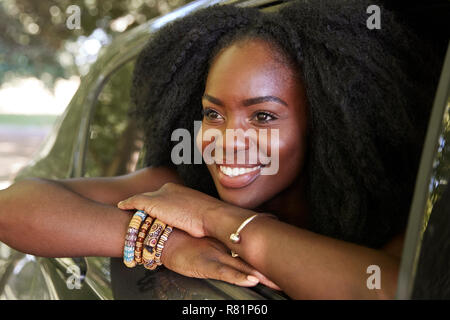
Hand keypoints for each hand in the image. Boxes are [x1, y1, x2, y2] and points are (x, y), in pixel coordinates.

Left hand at [117, 182, 245, 237]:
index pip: (163, 195)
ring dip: (134, 204)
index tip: (154, 211)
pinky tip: (120, 206)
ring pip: (142, 199)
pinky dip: (127, 203)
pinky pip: (135, 202)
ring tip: (125, 209)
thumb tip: (193, 228)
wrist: (212, 216)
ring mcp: (160, 195)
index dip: (158, 204)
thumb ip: (192, 217)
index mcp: (180, 190)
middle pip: (151, 196)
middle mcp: (169, 189)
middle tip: (136, 210)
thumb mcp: (200, 215)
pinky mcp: (153, 203)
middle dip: (144, 203)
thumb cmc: (211, 220)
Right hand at [161, 228, 280, 289]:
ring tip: (278, 281)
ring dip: (261, 273)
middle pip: (254, 256)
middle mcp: (227, 247)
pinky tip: (250, 280)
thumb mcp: (210, 242)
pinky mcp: (205, 265)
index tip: (290, 255)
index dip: (271, 250)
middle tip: (292, 271)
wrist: (165, 237)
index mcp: (229, 241)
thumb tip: (242, 244)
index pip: (253, 246)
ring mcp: (217, 256)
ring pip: (244, 265)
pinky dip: (238, 276)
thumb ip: (226, 242)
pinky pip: (224, 272)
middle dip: (273, 265)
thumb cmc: (188, 241)